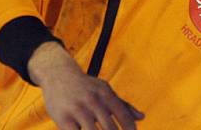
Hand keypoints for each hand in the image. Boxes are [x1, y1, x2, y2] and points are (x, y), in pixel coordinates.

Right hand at [28, 41, 143, 129]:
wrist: (58, 75)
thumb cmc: (86, 86)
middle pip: (110, 129)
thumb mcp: (105, 90)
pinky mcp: (63, 119)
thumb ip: (123, 105)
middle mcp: (93, 100)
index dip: (130, 129)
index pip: (123, 115)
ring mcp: (78, 109)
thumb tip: (142, 117)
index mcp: (105, 93)